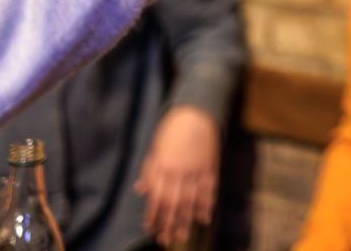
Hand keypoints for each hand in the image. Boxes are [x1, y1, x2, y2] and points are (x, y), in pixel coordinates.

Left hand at [134, 105, 220, 245]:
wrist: (196, 112)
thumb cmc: (172, 129)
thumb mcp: (155, 148)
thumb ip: (149, 170)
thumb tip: (140, 190)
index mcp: (162, 166)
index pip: (156, 197)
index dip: (153, 215)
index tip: (150, 228)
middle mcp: (178, 171)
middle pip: (172, 203)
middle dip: (168, 223)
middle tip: (166, 240)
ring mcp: (196, 170)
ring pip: (190, 201)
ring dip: (186, 220)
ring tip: (182, 235)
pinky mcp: (210, 167)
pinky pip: (208, 190)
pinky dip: (207, 205)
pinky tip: (204, 218)